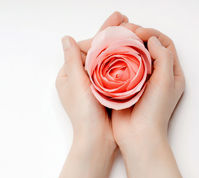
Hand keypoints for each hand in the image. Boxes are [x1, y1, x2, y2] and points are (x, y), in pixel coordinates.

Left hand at [55, 12, 127, 146]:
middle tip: (123, 17)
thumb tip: (66, 38)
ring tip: (131, 29)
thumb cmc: (84, 113)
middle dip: (109, 34)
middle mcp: (78, 79)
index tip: (115, 22)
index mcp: (68, 75)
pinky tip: (132, 50)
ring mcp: (91, 86)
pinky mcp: (103, 93)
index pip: (83, 48)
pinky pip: (112, 72)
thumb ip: (72, 59)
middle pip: (95, 52)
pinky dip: (120, 61)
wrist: (96, 139)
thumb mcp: (77, 82)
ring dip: (117, 45)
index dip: (99, 35)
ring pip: (104, 60)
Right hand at [111, 26, 184, 149]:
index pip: (164, 44)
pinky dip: (115, 59)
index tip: (138, 32)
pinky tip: (108, 55)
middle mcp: (156, 76)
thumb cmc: (155, 112)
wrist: (138, 136)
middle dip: (137, 37)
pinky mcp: (124, 87)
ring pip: (133, 57)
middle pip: (148, 48)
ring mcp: (139, 81)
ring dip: (125, 47)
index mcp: (171, 73)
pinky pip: (120, 68)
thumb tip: (150, 39)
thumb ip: (162, 57)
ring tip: (114, 41)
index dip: (152, 33)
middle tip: (124, 33)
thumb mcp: (166, 81)